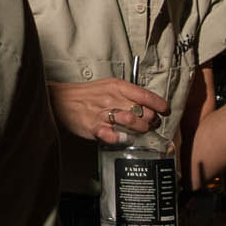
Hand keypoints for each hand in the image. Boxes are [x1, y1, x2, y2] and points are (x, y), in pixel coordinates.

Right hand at [50, 76, 170, 146]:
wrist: (60, 100)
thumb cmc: (87, 95)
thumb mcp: (108, 86)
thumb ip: (126, 94)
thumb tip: (146, 105)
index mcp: (117, 86)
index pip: (146, 95)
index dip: (160, 105)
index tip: (165, 111)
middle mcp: (112, 98)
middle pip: (143, 111)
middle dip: (152, 121)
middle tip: (152, 124)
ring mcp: (103, 113)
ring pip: (132, 121)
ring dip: (140, 129)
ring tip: (140, 132)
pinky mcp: (94, 126)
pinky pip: (112, 135)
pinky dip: (121, 139)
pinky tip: (122, 138)